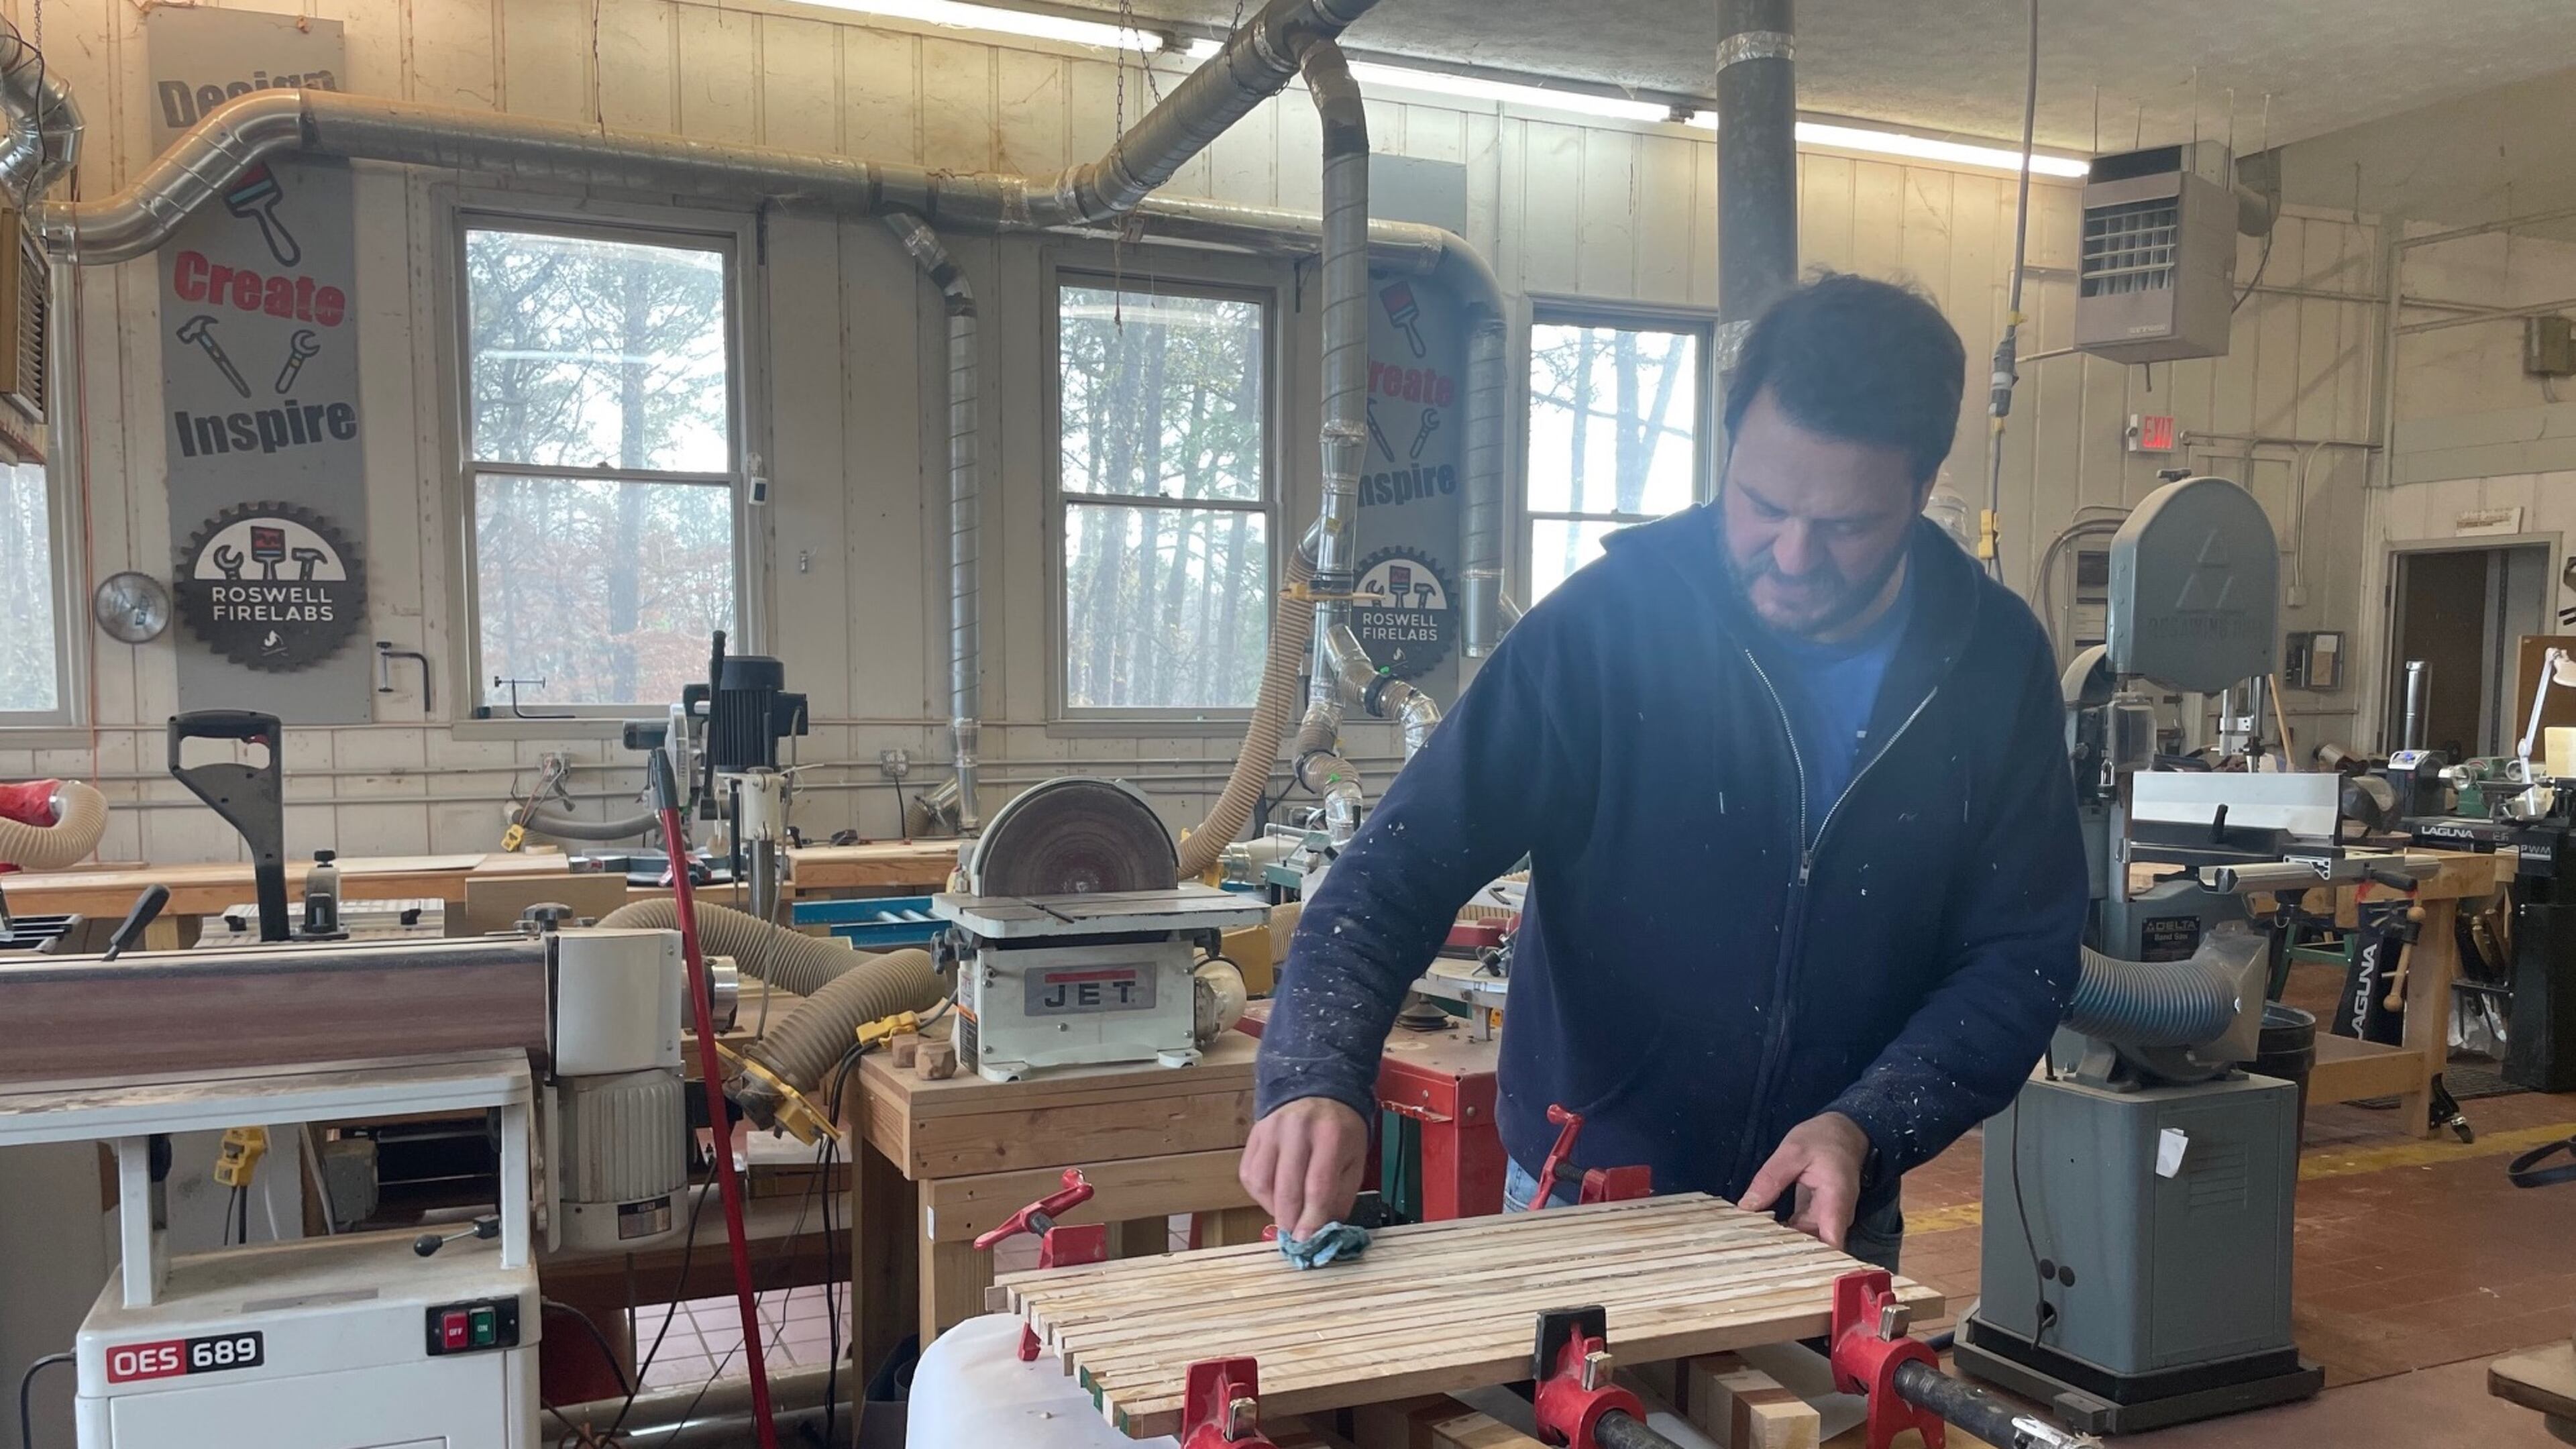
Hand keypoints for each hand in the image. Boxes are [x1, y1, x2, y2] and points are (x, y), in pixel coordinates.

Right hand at [1240, 1096, 1368, 1239]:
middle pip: (1287, 1186)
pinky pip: (1249, 1173)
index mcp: (1331, 1135)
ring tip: (1287, 1215)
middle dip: (1290, 1220)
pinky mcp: (1255, 1134)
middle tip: (1295, 1239)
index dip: (1311, 1218)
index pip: (1317, 1185)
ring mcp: (1271, 1130)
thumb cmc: (1341, 1132)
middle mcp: (1297, 1130)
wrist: (1319, 1091)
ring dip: (1273, 1208)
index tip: (1307, 1242)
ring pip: (1262, 1182)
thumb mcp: (1354, 1161)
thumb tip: (1323, 1231)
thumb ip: (1341, 1197)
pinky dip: (1260, 1194)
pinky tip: (1275, 1196)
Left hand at [1739, 1111, 1869, 1249]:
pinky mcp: (1818, 1216)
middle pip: (1816, 1249)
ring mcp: (1828, 1218)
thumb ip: (1771, 1178)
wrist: (1845, 1132)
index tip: (1782, 1265)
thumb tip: (1746, 1206)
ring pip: (1808, 1242)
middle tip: (1753, 1258)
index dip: (1811, 1260)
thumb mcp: (1793, 1150)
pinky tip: (1761, 1236)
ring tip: (1752, 1251)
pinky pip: (1802, 1232)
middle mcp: (1835, 1217)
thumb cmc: (1824, 1139)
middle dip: (1788, 1255)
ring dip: (1784, 1246)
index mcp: (1835, 1202)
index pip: (1831, 1245)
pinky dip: (1785, 1235)